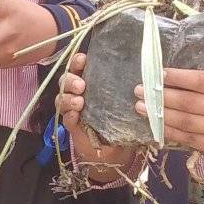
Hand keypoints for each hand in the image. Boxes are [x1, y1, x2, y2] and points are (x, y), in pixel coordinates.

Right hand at [58, 53, 127, 167]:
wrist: (115, 144)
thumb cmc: (120, 114)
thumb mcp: (125, 97)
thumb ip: (128, 85)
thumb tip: (141, 78)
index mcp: (89, 80)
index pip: (77, 66)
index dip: (77, 61)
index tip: (83, 60)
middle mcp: (77, 92)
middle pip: (65, 80)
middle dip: (70, 80)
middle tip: (81, 86)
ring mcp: (72, 108)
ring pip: (61, 98)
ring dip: (68, 99)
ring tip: (79, 103)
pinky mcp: (72, 125)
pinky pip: (66, 118)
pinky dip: (70, 116)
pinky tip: (75, 116)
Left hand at [135, 29, 203, 159]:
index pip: (202, 81)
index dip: (180, 77)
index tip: (160, 73)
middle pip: (189, 102)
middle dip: (162, 96)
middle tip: (140, 89)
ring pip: (185, 121)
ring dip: (160, 114)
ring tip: (140, 106)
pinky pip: (188, 139)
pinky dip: (170, 132)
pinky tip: (154, 125)